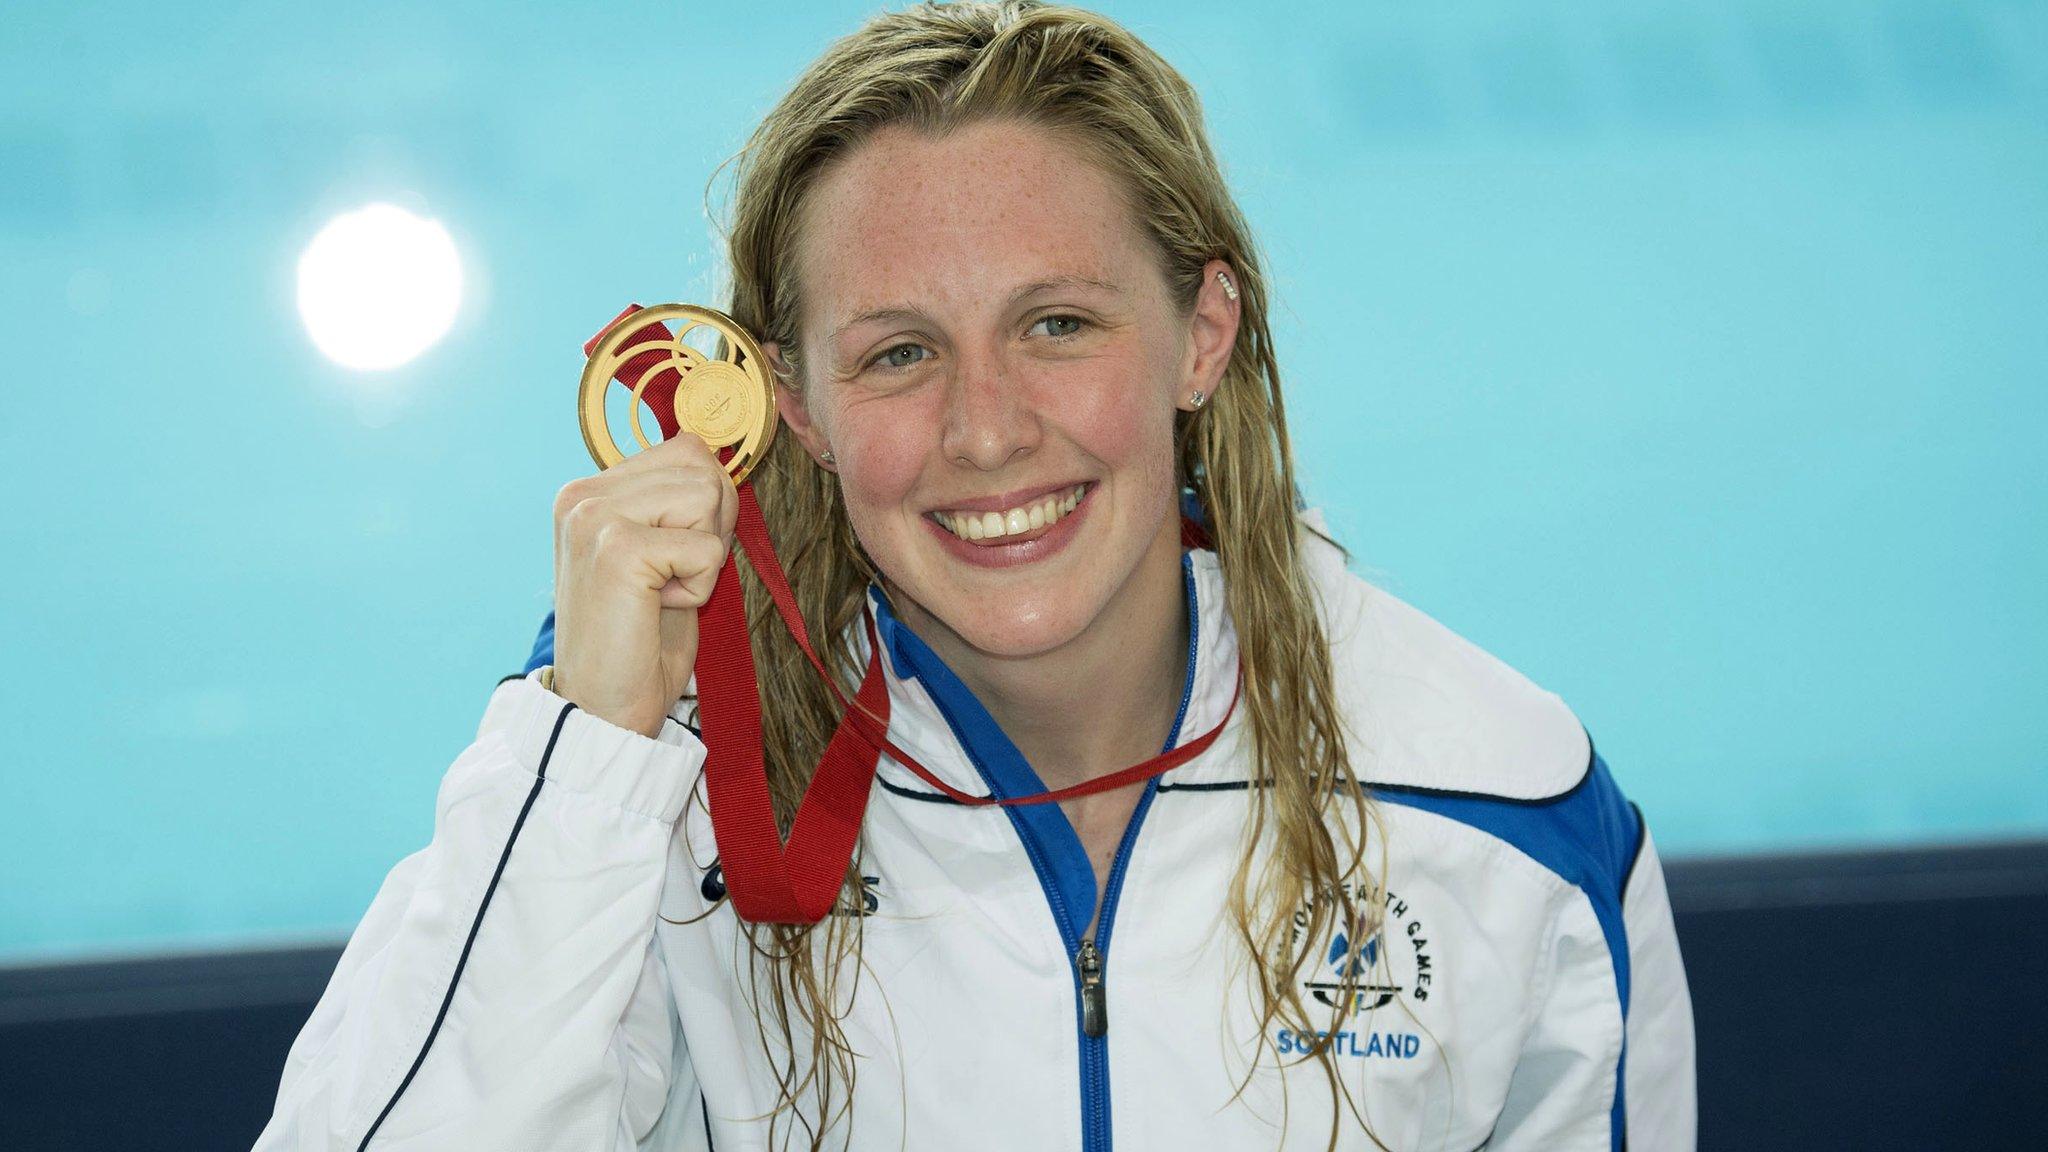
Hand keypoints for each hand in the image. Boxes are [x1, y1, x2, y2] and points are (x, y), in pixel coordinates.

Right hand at [550, 433, 738, 738]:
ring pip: (707, 497)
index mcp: (587, 491)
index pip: (684, 448)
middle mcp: (581, 495)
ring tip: (660, 591)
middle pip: (701, 467)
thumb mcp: (660, 551)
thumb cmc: (638, 635)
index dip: (705, 506)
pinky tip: (657, 607)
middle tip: (668, 577)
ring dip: (703, 556)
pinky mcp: (618, 549)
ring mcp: (594, 518)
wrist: (603, 706)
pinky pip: (708, 548)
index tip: (672, 556)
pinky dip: (700, 586)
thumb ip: (679, 499)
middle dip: (708, 527)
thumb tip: (715, 452)